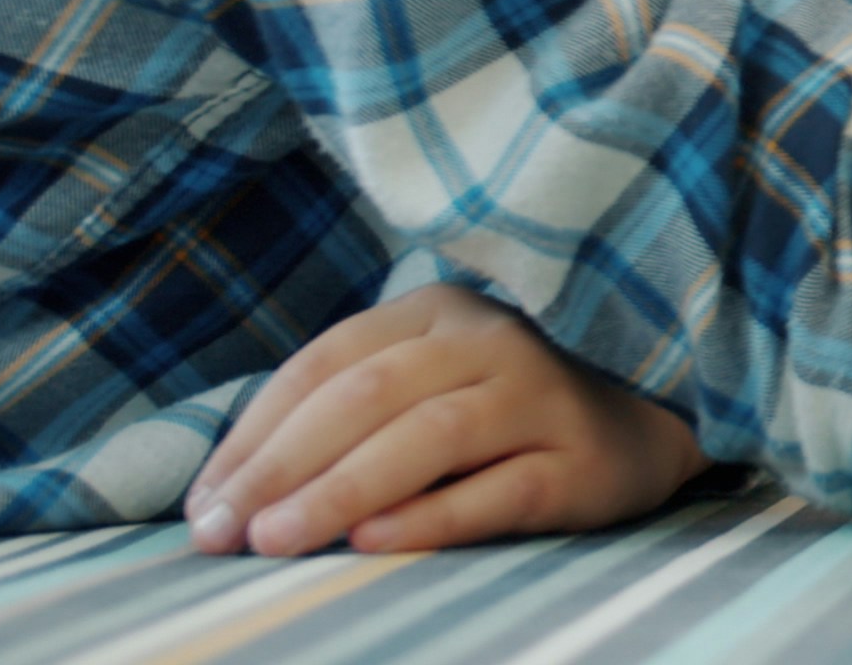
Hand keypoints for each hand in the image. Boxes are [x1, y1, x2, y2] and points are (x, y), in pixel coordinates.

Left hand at [185, 284, 710, 555]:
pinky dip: (430, 515)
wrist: (648, 423)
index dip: (255, 433)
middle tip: (220, 532)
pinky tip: (372, 541)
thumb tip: (227, 493)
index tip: (203, 504)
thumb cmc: (506, 412)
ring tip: (275, 541)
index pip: (326, 361)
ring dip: (340, 490)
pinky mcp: (583, 460)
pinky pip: (498, 490)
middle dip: (280, 466)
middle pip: (368, 394)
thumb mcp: (429, 384)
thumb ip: (349, 415)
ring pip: (428, 436)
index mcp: (438, 310)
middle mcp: (491, 340)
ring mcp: (542, 396)